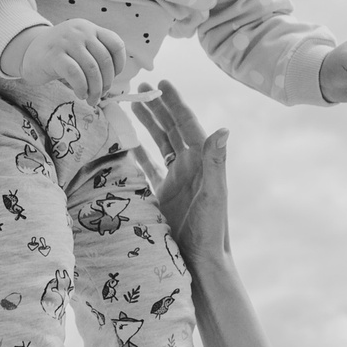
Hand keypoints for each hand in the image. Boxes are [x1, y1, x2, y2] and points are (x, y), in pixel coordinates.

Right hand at [10, 19, 127, 98]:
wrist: (28, 52)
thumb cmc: (59, 55)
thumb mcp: (80, 48)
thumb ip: (95, 56)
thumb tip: (111, 82)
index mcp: (89, 28)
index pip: (115, 44)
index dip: (119, 64)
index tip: (113, 77)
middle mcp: (80, 31)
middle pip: (104, 60)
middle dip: (106, 82)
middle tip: (101, 94)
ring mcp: (66, 42)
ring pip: (92, 69)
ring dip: (95, 89)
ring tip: (91, 99)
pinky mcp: (54, 56)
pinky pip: (76, 74)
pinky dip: (82, 88)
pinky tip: (80, 94)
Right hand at [130, 80, 231, 266]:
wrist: (200, 262)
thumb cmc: (211, 230)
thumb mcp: (213, 194)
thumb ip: (216, 162)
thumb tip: (223, 129)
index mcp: (202, 162)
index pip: (186, 124)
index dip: (174, 102)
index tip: (161, 83)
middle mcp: (189, 166)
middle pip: (170, 129)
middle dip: (156, 107)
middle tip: (139, 88)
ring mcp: (175, 180)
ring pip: (157, 144)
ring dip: (146, 125)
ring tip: (130, 106)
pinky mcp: (161, 194)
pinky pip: (146, 167)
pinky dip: (136, 153)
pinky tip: (124, 143)